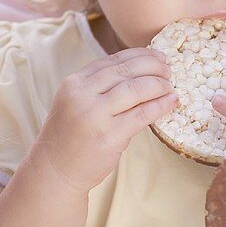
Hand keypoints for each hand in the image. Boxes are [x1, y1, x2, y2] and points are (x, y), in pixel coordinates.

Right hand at [38, 47, 175, 193]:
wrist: (54, 170)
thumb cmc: (69, 137)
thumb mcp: (75, 103)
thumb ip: (98, 87)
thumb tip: (138, 73)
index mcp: (74, 83)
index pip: (113, 60)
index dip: (140, 56)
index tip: (157, 57)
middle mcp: (83, 94)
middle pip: (127, 70)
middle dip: (153, 67)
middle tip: (169, 70)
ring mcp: (96, 115)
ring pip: (136, 89)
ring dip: (159, 85)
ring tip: (170, 87)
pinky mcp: (109, 135)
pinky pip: (142, 114)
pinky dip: (160, 106)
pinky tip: (170, 102)